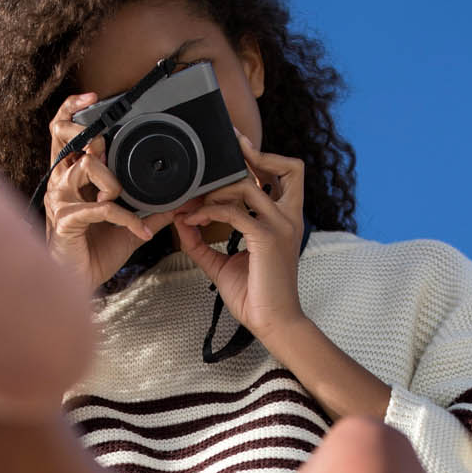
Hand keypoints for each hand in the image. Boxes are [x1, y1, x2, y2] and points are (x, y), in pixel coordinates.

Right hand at [44, 93, 169, 289]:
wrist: (81, 282)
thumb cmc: (94, 251)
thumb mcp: (128, 225)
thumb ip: (151, 210)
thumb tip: (180, 201)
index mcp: (69, 176)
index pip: (62, 131)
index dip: (73, 109)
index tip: (93, 99)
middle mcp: (60, 183)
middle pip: (62, 135)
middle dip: (89, 134)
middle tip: (106, 147)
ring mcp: (60, 200)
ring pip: (86, 166)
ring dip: (112, 180)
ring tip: (120, 199)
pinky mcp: (66, 221)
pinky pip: (101, 208)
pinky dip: (127, 220)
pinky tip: (139, 232)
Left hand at [174, 136, 305, 347]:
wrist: (272, 323)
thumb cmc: (254, 295)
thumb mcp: (222, 263)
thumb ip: (203, 241)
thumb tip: (182, 220)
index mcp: (285, 220)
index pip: (287, 175)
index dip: (264, 158)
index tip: (237, 149)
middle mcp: (289, 218)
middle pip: (287, 167)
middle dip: (253, 154)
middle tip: (221, 154)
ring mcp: (280, 226)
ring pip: (249, 185)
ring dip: (215, 190)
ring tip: (194, 203)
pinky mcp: (267, 238)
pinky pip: (233, 212)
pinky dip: (209, 212)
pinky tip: (193, 220)